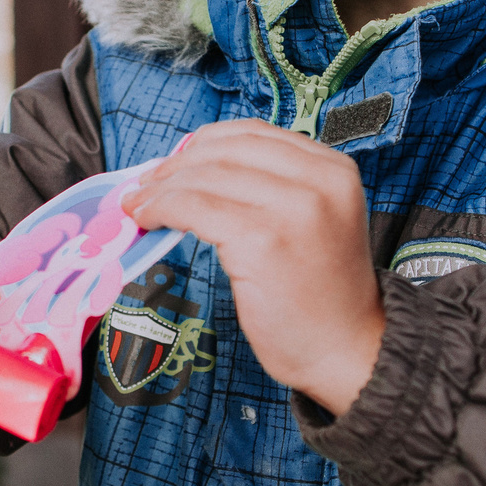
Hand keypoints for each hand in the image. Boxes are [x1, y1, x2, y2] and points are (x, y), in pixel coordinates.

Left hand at [119, 119, 384, 414]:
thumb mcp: (313, 222)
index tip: (173, 160)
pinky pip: (196, 209)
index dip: (204, 143)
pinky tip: (148, 219)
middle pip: (226, 151)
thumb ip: (271, 190)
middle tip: (145, 183)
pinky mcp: (263, 240)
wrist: (347, 351)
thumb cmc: (321, 295)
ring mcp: (294, 209)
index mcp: (333, 169)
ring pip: (206, 177)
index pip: (254, 134)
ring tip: (138, 204)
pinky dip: (162, 208)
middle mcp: (320, 181)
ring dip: (161, 188)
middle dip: (176, 164)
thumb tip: (194, 170)